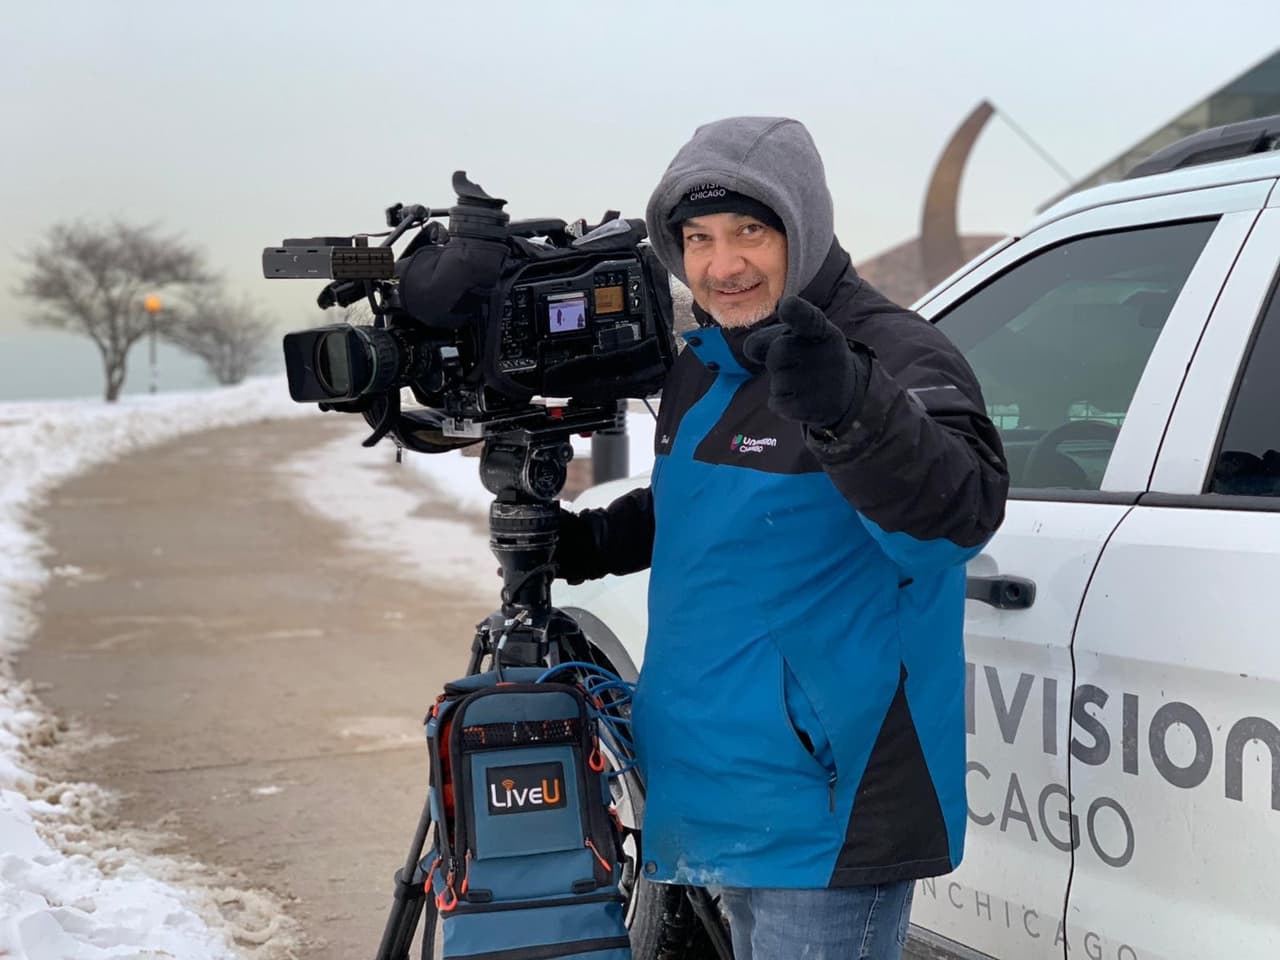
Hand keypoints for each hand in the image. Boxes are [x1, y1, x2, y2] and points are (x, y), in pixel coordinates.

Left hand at [743, 296, 868, 427]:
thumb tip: (749, 348)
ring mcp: (821, 382)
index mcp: (822, 331)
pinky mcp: (813, 407)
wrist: (845, 393)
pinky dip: (781, 403)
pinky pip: (777, 403)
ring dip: (781, 383)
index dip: (796, 311)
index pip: (809, 318)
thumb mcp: (797, 339)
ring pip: (776, 380)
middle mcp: (826, 354)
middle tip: (796, 363)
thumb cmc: (810, 357)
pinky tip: (801, 398)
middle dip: (777, 359)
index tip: (788, 305)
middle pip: (778, 352)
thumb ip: (768, 338)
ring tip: (802, 382)